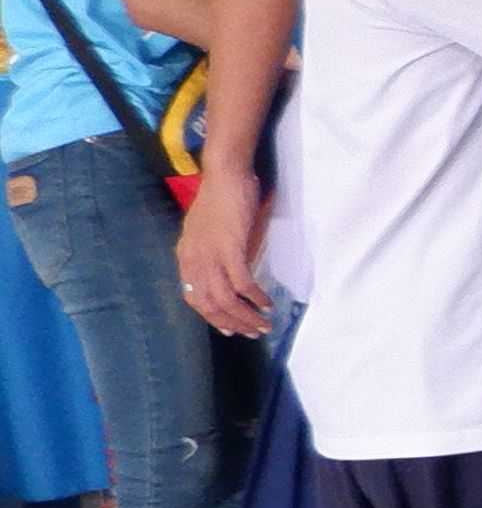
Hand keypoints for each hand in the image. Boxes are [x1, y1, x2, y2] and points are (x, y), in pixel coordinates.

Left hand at [176, 168, 271, 339]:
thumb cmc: (221, 197)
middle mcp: (194, 260)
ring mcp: (210, 255)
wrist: (225, 175)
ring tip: (264, 324)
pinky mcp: (230, 249)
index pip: (194, 298)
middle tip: (253, 332)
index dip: (213, 318)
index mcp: (187, 256)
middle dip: (232, 323)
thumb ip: (214, 252)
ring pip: (225, 299)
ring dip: (246, 316)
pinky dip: (255, 297)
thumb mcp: (210, 231)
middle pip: (209, 304)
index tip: (232, 328)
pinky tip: (267, 303)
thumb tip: (231, 273)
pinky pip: (241, 283)